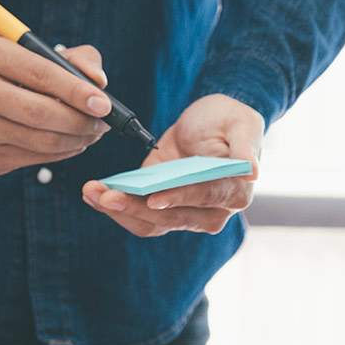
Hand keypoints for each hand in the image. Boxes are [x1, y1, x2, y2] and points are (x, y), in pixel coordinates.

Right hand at [0, 36, 111, 175]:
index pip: (42, 74)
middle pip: (41, 113)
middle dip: (80, 121)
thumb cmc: (6, 74)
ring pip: (41, 141)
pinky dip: (61, 153)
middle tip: (103, 123)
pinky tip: (71, 143)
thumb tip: (100, 82)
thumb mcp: (33, 54)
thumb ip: (75, 60)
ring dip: (76, 140)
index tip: (104, 104)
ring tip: (92, 133)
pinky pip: (35, 159)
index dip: (77, 91)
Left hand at [82, 94, 263, 236]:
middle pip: (171, 217)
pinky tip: (94, 192)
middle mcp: (210, 210)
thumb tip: (253, 171)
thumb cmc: (231, 121)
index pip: (204, 198)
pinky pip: (138, 216)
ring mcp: (183, 211)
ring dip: (119, 211)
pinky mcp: (162, 205)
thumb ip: (244, 147)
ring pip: (151, 223)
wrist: (212, 121)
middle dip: (135, 208)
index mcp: (233, 191)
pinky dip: (116, 207)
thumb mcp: (241, 124)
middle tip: (106, 195)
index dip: (179, 198)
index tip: (154, 198)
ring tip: (92, 192)